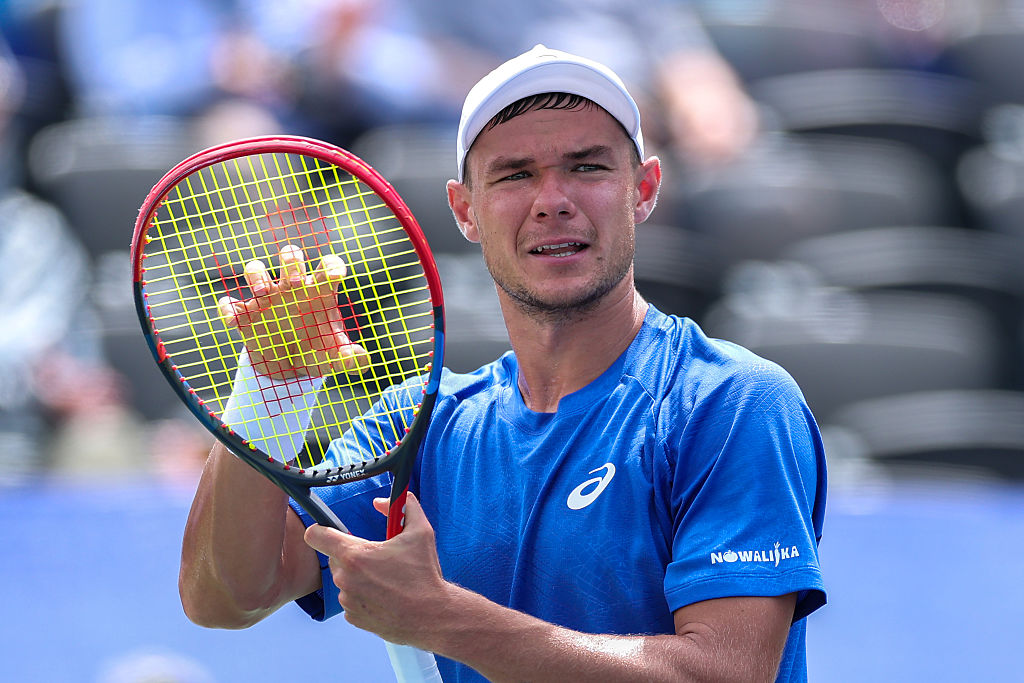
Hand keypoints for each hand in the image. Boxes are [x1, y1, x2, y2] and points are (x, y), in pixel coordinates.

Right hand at [217, 245, 369, 378]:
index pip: (327, 266)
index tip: (337, 275)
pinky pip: (230, 305)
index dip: (332, 265)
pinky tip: (233, 320)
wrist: (288, 369)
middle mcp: (291, 288)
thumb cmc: (316, 352)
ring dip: (256, 275)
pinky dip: (228, 309)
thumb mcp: (334, 358)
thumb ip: (350, 359)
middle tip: (293, 283)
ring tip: (262, 293)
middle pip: (290, 257)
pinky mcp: (245, 316)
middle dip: (290, 263)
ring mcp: (266, 299)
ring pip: (255, 269)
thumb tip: (364, 360)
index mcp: (318, 292)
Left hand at [303, 493, 448, 645]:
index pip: (316, 535)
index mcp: (355, 555)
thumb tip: (381, 501)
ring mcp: (347, 600)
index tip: (331, 531)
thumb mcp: (421, 531)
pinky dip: (363, 596)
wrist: (432, 616)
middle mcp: (345, 579)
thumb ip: (403, 506)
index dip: (321, 529)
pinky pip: (351, 600)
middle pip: (336, 558)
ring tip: (386, 580)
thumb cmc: (424, 575)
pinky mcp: (353, 618)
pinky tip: (384, 597)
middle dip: (353, 555)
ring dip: (359, 577)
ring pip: (345, 580)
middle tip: (379, 558)